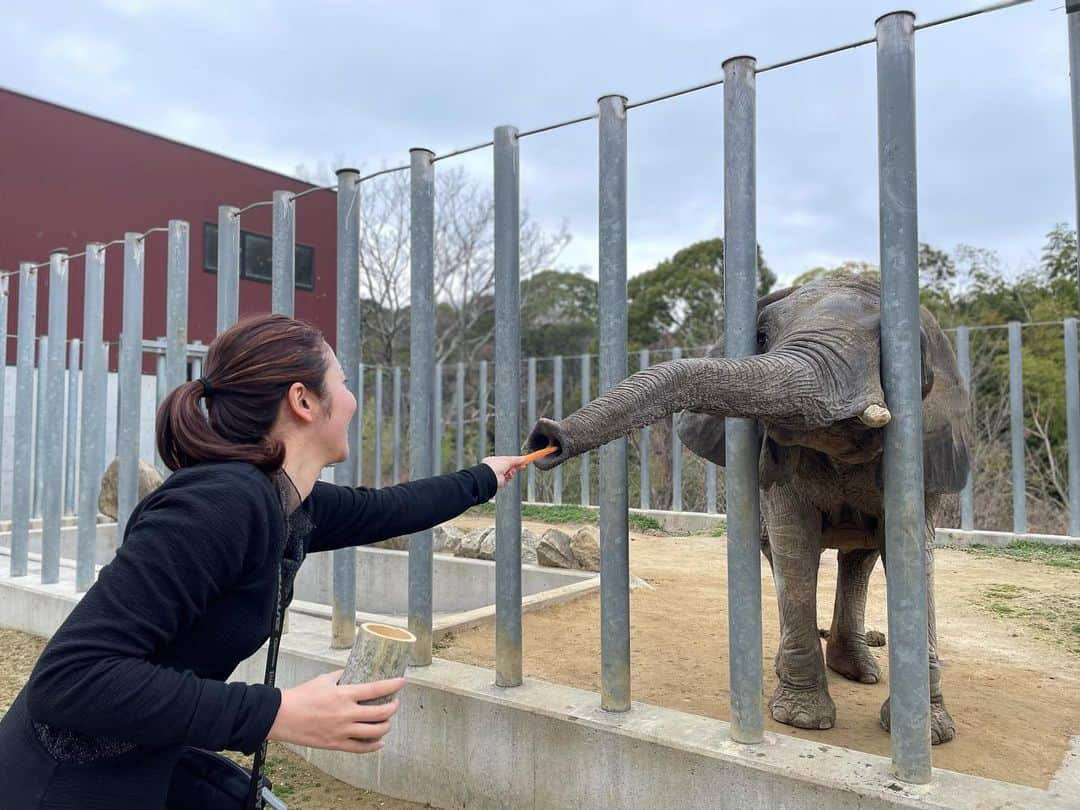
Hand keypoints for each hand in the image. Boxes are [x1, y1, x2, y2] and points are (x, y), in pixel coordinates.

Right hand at [268, 670, 403, 753]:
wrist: (281, 716)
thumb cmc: (301, 696)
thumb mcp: (323, 679)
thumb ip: (341, 676)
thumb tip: (353, 672)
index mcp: (344, 694)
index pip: (376, 689)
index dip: (393, 685)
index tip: (403, 681)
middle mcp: (346, 713)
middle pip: (381, 713)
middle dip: (393, 707)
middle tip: (395, 703)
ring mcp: (342, 731)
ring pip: (375, 732)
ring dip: (386, 726)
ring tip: (387, 721)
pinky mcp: (336, 744)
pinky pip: (361, 748)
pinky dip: (374, 746)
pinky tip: (379, 742)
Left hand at [481, 456, 526, 489]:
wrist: (490, 476)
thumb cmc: (494, 466)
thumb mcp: (508, 460)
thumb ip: (516, 459)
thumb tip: (524, 458)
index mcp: (495, 460)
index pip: (507, 459)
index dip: (515, 460)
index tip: (523, 460)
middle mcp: (496, 467)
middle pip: (509, 466)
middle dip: (516, 466)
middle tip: (523, 465)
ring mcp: (497, 474)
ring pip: (509, 473)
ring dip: (512, 471)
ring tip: (512, 471)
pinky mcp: (500, 481)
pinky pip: (508, 478)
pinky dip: (509, 477)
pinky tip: (508, 475)